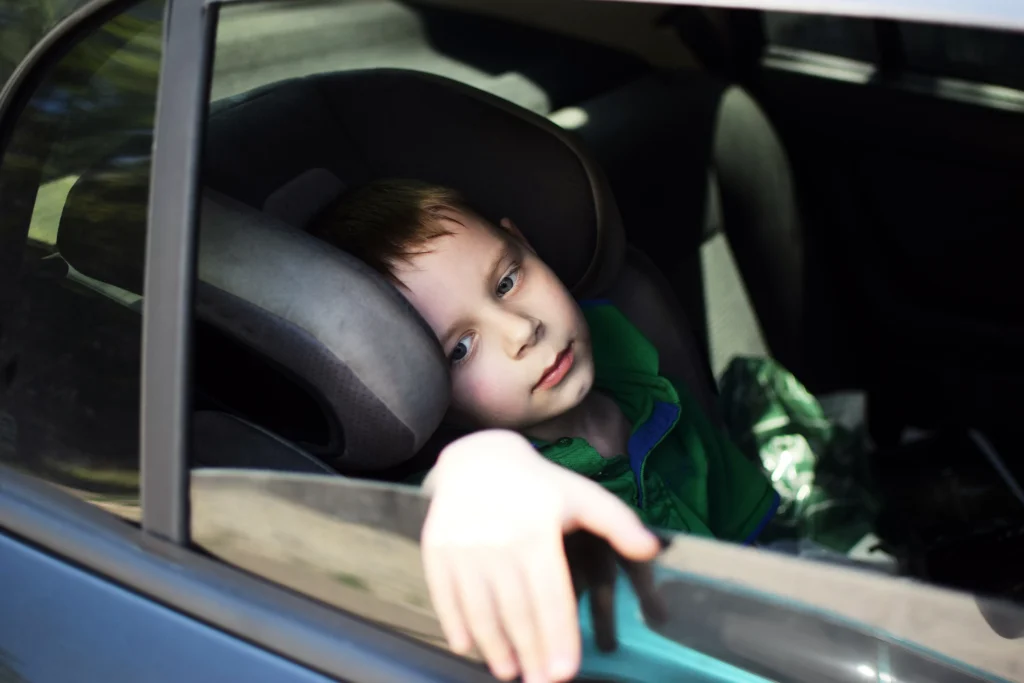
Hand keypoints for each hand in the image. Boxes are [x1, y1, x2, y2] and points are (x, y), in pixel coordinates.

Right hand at [421, 429, 661, 681]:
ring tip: (509, 672)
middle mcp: (497, 539)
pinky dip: (456, 625)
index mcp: (537, 530)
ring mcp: (462, 545)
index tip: (565, 672)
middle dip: (531, 653)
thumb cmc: (539, 485)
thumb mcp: (582, 495)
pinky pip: (445, 596)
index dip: (559, 637)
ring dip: (495, 647)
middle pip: (516, 611)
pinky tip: (470, 647)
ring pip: (480, 609)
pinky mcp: (436, 549)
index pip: (551, 596)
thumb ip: (618, 523)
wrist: (478, 458)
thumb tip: (652, 550)